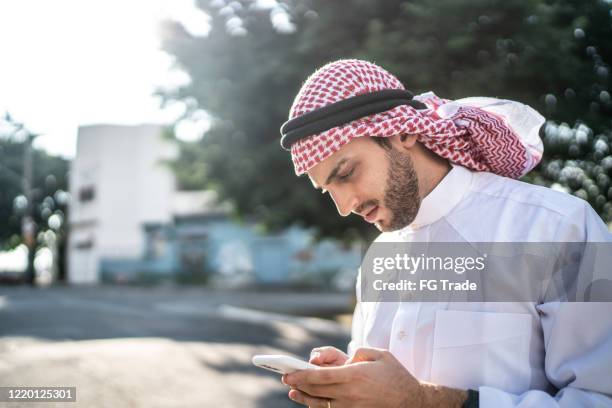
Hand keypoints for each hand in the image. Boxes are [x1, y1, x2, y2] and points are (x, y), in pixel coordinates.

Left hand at [283, 347, 466, 407]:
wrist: (412, 401)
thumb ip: (359, 351)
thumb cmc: (396, 375)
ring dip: (304, 397)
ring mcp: (352, 407)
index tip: (290, 372)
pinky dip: (318, 407)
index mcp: (355, 375)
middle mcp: (351, 393)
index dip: (302, 375)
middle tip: (286, 378)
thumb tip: (345, 358)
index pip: (321, 376)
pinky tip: (311, 402)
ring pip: (321, 404)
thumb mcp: (380, 354)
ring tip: (293, 391)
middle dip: (299, 384)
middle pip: (317, 391)